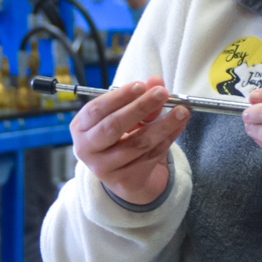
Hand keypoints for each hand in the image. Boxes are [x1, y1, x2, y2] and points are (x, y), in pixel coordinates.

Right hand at [69, 78, 189, 207]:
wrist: (125, 175)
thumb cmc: (120, 136)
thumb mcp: (125, 115)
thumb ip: (140, 97)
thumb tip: (156, 81)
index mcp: (81, 127)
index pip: (96, 109)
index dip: (119, 96)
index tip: (141, 85)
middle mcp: (87, 148)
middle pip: (114, 126)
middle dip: (140, 107)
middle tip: (162, 93)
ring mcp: (104, 167)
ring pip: (138, 143)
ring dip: (163, 125)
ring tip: (181, 111)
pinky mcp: (124, 179)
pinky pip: (150, 155)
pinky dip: (167, 138)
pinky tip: (178, 125)